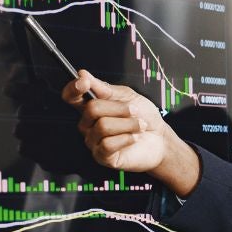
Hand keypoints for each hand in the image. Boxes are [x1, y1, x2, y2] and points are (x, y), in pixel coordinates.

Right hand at [63, 71, 199, 195]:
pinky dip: (126, 138)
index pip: (71, 97)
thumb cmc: (143, 116)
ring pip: (103, 126)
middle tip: (136, 111)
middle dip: (120, 108)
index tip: (84, 82)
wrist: (160, 138)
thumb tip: (82, 74)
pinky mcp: (102, 157)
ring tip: (140, 126)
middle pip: (92, 109)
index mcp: (91, 106)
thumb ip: (104, 88)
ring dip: (128, 124)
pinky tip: (134, 138)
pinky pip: (108, 144)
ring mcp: (93, 141)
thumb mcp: (127, 96)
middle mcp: (88, 124)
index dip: (73, 88)